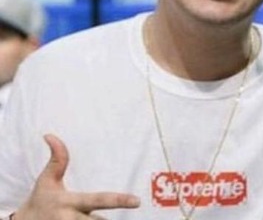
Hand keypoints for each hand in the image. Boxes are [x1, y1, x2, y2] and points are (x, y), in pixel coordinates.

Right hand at [14, 134, 139, 219]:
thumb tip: (50, 135)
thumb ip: (57, 159)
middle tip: (119, 211)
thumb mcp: (46, 180)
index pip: (98, 200)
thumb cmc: (40, 200)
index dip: (119, 200)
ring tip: (100, 218)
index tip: (137, 201)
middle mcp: (71, 219)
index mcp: (69, 202)